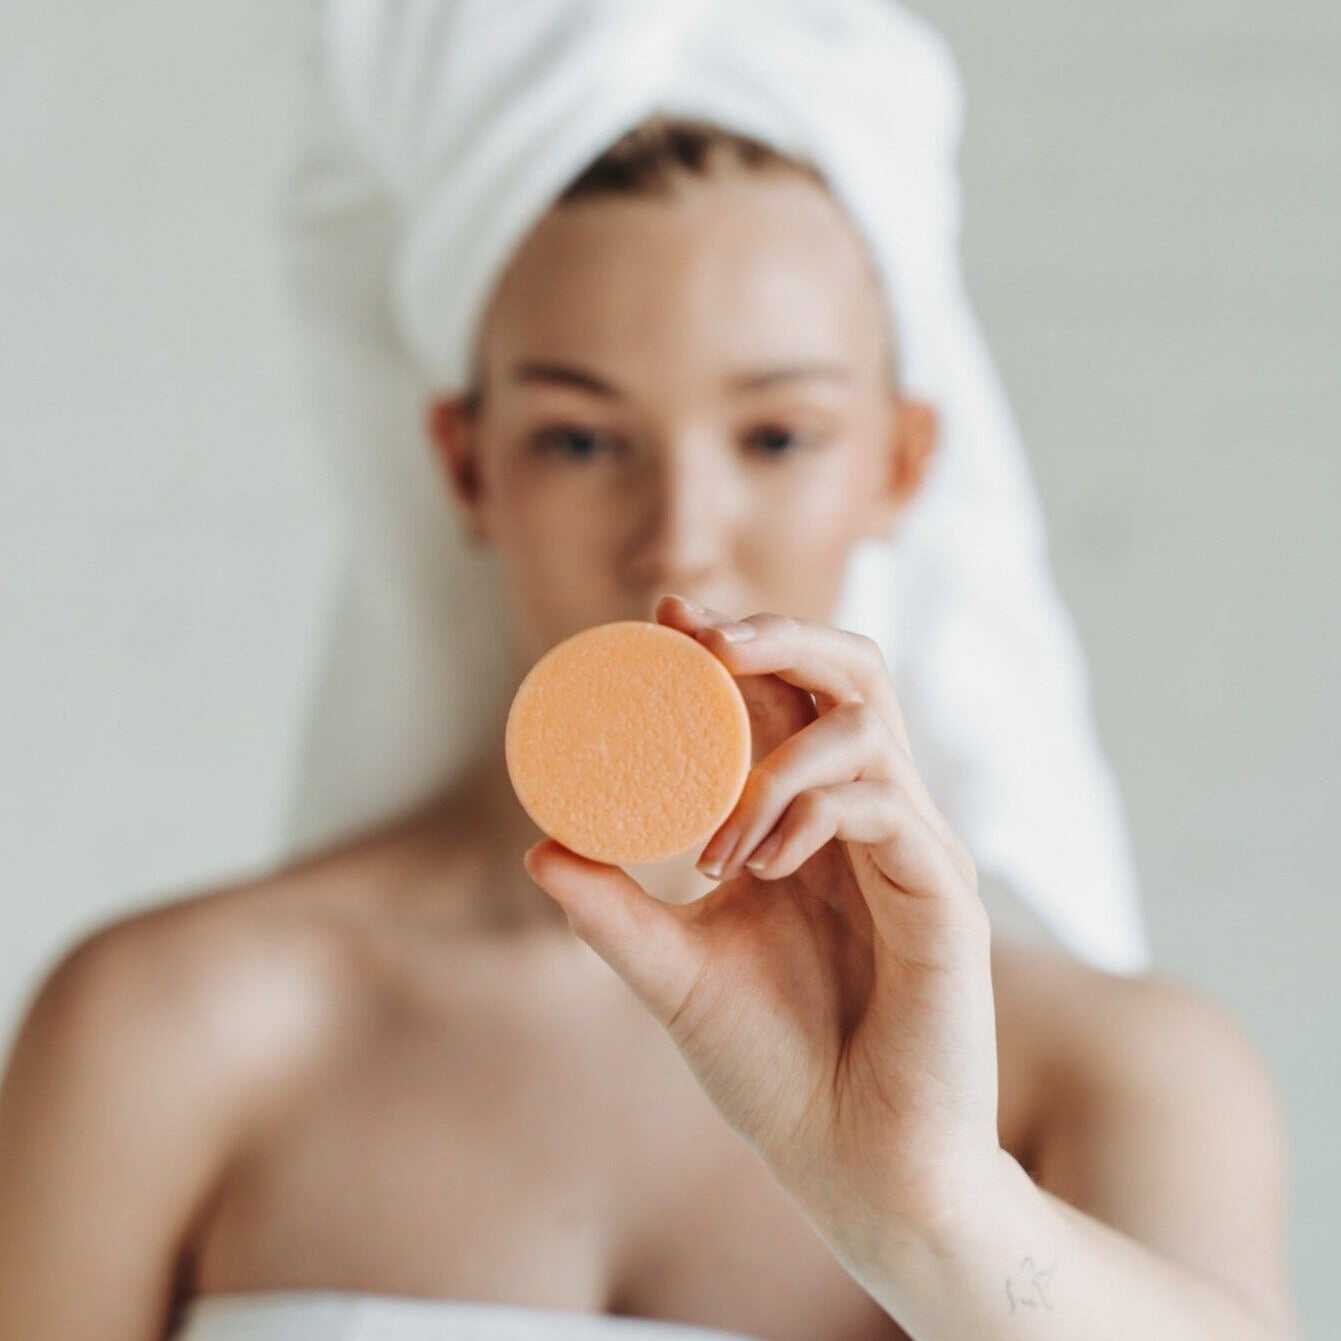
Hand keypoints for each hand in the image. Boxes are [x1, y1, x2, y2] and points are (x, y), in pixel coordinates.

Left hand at [522, 595, 1004, 1253]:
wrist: (856, 1171)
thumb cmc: (779, 1072)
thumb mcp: (677, 974)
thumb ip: (614, 914)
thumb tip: (541, 848)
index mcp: (815, 825)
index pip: (788, 699)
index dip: (736, 643)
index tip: (666, 613)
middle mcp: (873, 820)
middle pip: (850, 674)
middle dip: (778, 633)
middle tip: (702, 635)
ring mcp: (916, 852)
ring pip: (869, 724)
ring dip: (776, 754)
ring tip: (716, 839)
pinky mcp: (948, 897)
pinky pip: (889, 807)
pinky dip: (813, 809)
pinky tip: (760, 862)